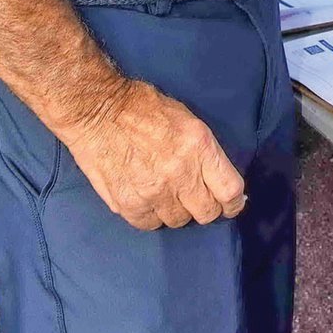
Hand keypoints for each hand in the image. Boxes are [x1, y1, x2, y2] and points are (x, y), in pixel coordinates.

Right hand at [60, 78, 246, 231]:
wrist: (98, 111)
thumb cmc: (145, 108)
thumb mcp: (188, 121)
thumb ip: (204, 152)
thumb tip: (217, 177)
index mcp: (199, 147)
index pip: (230, 190)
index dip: (234, 202)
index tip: (231, 205)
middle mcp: (180, 174)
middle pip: (207, 212)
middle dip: (206, 208)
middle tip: (197, 199)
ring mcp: (153, 192)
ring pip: (178, 221)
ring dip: (176, 211)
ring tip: (167, 194)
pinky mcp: (128, 204)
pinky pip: (149, 224)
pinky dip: (151, 216)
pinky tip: (147, 199)